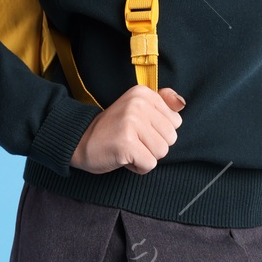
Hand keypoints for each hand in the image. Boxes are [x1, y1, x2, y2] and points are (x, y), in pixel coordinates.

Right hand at [71, 85, 185, 173]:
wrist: (79, 141)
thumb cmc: (112, 130)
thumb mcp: (136, 108)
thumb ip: (162, 103)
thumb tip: (182, 103)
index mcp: (143, 93)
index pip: (175, 121)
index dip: (158, 132)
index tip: (137, 130)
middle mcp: (138, 104)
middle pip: (170, 138)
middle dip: (153, 146)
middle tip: (131, 141)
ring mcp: (131, 122)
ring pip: (162, 152)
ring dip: (146, 157)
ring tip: (127, 149)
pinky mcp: (126, 143)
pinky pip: (149, 164)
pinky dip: (138, 167)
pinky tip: (123, 157)